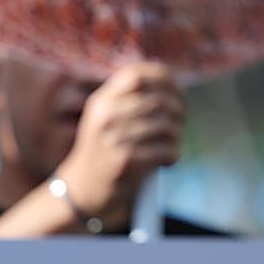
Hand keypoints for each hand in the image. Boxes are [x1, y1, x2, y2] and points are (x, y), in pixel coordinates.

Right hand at [52, 62, 183, 228]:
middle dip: (178, 108)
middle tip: (180, 118)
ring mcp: (114, 139)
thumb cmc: (104, 148)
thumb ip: (128, 97)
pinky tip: (168, 159)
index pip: (136, 75)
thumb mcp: (105, 116)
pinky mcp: (126, 161)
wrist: (83, 188)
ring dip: (177, 134)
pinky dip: (173, 155)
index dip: (162, 77)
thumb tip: (170, 79)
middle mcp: (106, 116)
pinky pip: (165, 150)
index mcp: (102, 101)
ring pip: (166, 126)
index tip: (175, 87)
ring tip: (173, 141)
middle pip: (159, 100)